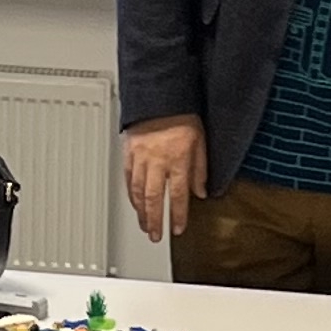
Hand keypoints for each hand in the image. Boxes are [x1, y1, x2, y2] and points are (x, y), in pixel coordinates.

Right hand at [124, 115, 210, 242]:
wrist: (160, 94)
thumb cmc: (182, 114)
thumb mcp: (200, 141)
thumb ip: (200, 169)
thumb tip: (202, 192)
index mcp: (178, 160)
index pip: (178, 196)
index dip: (178, 216)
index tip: (178, 229)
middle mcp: (158, 161)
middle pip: (153, 199)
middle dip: (155, 221)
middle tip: (155, 236)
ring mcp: (141, 158)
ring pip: (137, 191)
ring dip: (141, 212)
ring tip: (144, 225)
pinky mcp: (129, 152)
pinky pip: (128, 178)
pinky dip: (130, 194)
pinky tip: (134, 203)